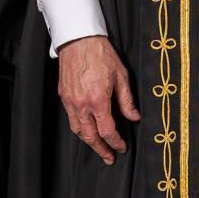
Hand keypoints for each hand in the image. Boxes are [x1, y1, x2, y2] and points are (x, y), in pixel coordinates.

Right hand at [57, 36, 139, 164]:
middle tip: (109, 158)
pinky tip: (87, 129)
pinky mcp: (63, 96)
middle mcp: (82, 104)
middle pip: (90, 136)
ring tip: (98, 147)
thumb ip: (127, 100)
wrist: (79, 39)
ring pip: (78, 130)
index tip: (121, 147)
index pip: (107, 131)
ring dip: (88, 141)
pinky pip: (71, 118)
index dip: (115, 143)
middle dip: (101, 150)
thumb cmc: (101, 54)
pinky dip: (79, 128)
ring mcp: (70, 101)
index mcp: (98, 100)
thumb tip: (134, 117)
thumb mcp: (121, 76)